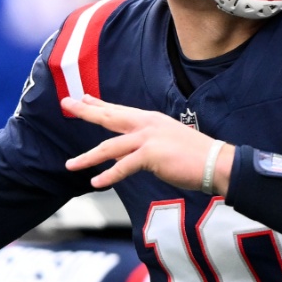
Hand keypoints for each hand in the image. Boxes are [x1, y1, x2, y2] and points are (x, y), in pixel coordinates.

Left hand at [63, 95, 232, 193]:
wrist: (216, 163)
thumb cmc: (196, 157)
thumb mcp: (168, 144)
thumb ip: (148, 146)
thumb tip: (132, 156)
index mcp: (152, 120)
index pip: (120, 111)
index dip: (100, 104)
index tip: (83, 99)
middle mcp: (148, 124)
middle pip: (110, 117)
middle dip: (86, 111)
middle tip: (66, 104)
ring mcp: (149, 138)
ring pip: (110, 146)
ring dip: (88, 157)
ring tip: (70, 164)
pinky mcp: (151, 155)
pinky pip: (124, 167)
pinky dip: (109, 175)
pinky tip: (96, 182)